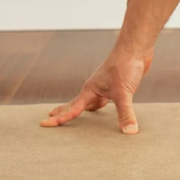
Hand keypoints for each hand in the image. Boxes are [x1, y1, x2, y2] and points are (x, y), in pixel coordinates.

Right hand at [39, 43, 153, 134]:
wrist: (136, 47)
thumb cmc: (125, 65)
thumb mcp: (123, 93)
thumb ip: (125, 113)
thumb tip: (130, 132)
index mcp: (90, 89)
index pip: (72, 109)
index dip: (59, 118)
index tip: (43, 124)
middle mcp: (95, 87)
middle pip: (76, 103)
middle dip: (63, 110)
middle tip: (49, 117)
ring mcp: (106, 85)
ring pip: (91, 101)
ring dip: (84, 109)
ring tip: (74, 116)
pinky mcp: (117, 84)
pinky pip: (105, 98)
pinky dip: (101, 104)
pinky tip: (105, 107)